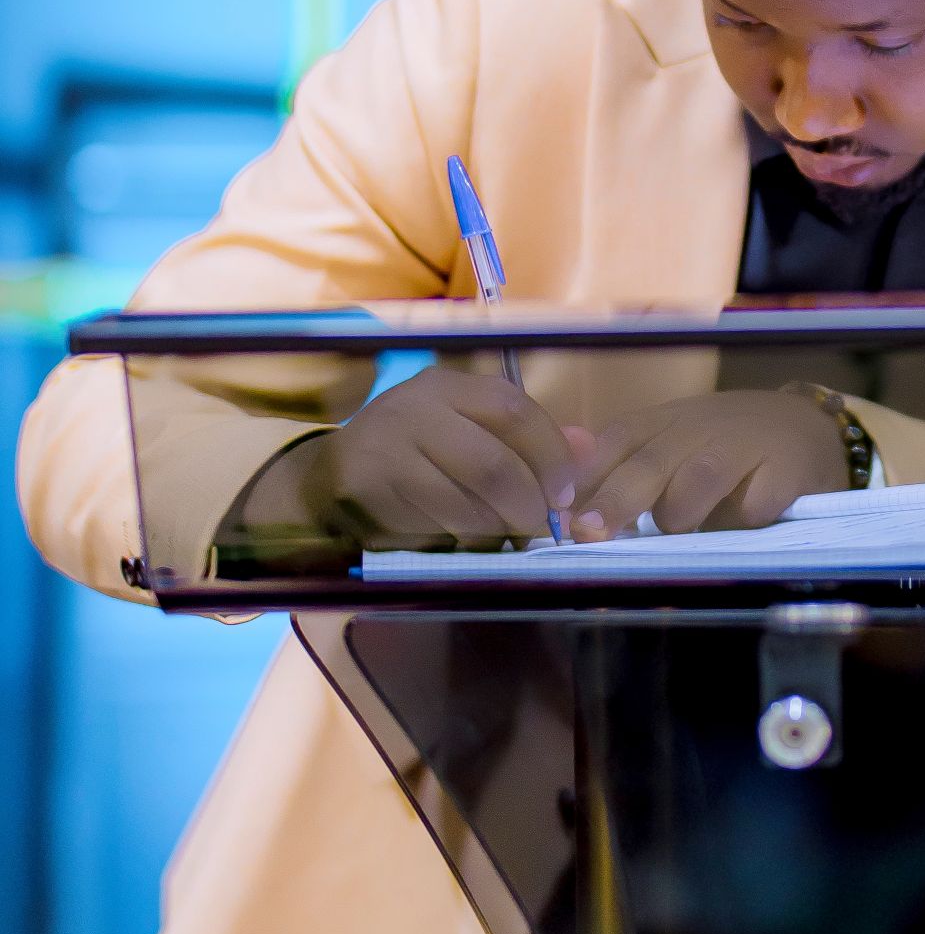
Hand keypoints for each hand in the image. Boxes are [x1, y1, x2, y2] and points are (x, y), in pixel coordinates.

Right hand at [242, 367, 578, 547]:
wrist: (327, 478)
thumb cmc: (416, 453)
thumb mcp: (467, 430)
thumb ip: (528, 438)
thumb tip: (589, 448)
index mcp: (445, 386)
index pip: (514, 410)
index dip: (550, 455)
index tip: (565, 495)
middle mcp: (410, 408)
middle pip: (492, 465)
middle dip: (526, 507)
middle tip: (538, 531)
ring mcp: (382, 450)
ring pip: (461, 507)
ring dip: (492, 535)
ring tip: (502, 541)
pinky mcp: (362, 493)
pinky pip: (427, 532)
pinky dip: (453, 546)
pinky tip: (457, 545)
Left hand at [567, 390, 850, 540]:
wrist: (806, 426)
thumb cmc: (722, 448)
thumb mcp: (668, 449)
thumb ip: (618, 474)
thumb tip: (561, 508)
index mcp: (661, 425)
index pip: (614, 444)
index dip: (586, 480)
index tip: (562, 517)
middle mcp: (698, 428)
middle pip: (650, 462)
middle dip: (617, 500)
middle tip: (592, 534)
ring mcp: (745, 444)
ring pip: (700, 475)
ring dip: (681, 512)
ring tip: (681, 530)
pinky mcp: (787, 467)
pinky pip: (757, 499)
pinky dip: (745, 515)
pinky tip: (747, 521)